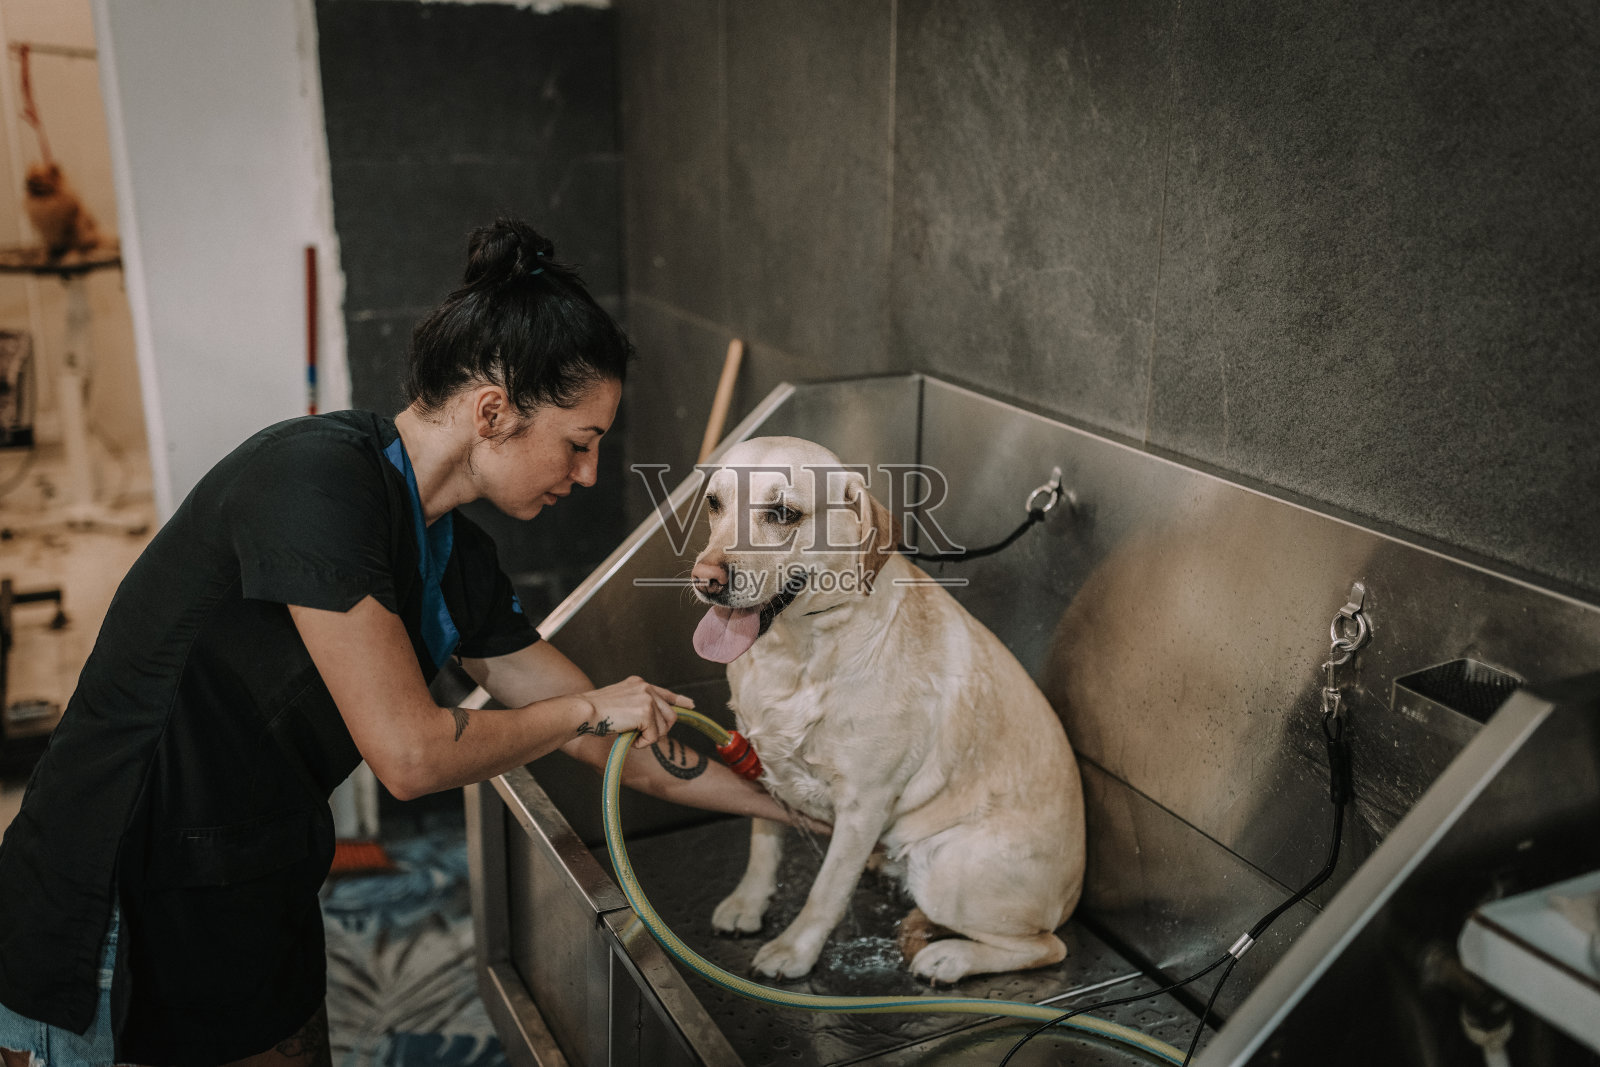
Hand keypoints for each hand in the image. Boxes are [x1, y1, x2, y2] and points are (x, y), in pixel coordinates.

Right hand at [574, 676, 690, 747]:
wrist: (584, 712)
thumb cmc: (595, 713)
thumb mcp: (620, 703)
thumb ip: (638, 707)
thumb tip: (655, 722)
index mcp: (639, 684)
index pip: (666, 693)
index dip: (680, 701)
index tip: (691, 705)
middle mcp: (646, 687)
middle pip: (670, 716)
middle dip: (659, 731)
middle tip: (642, 738)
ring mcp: (647, 698)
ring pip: (663, 728)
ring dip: (648, 738)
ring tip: (630, 735)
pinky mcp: (646, 712)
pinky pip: (653, 737)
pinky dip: (642, 743)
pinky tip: (629, 738)